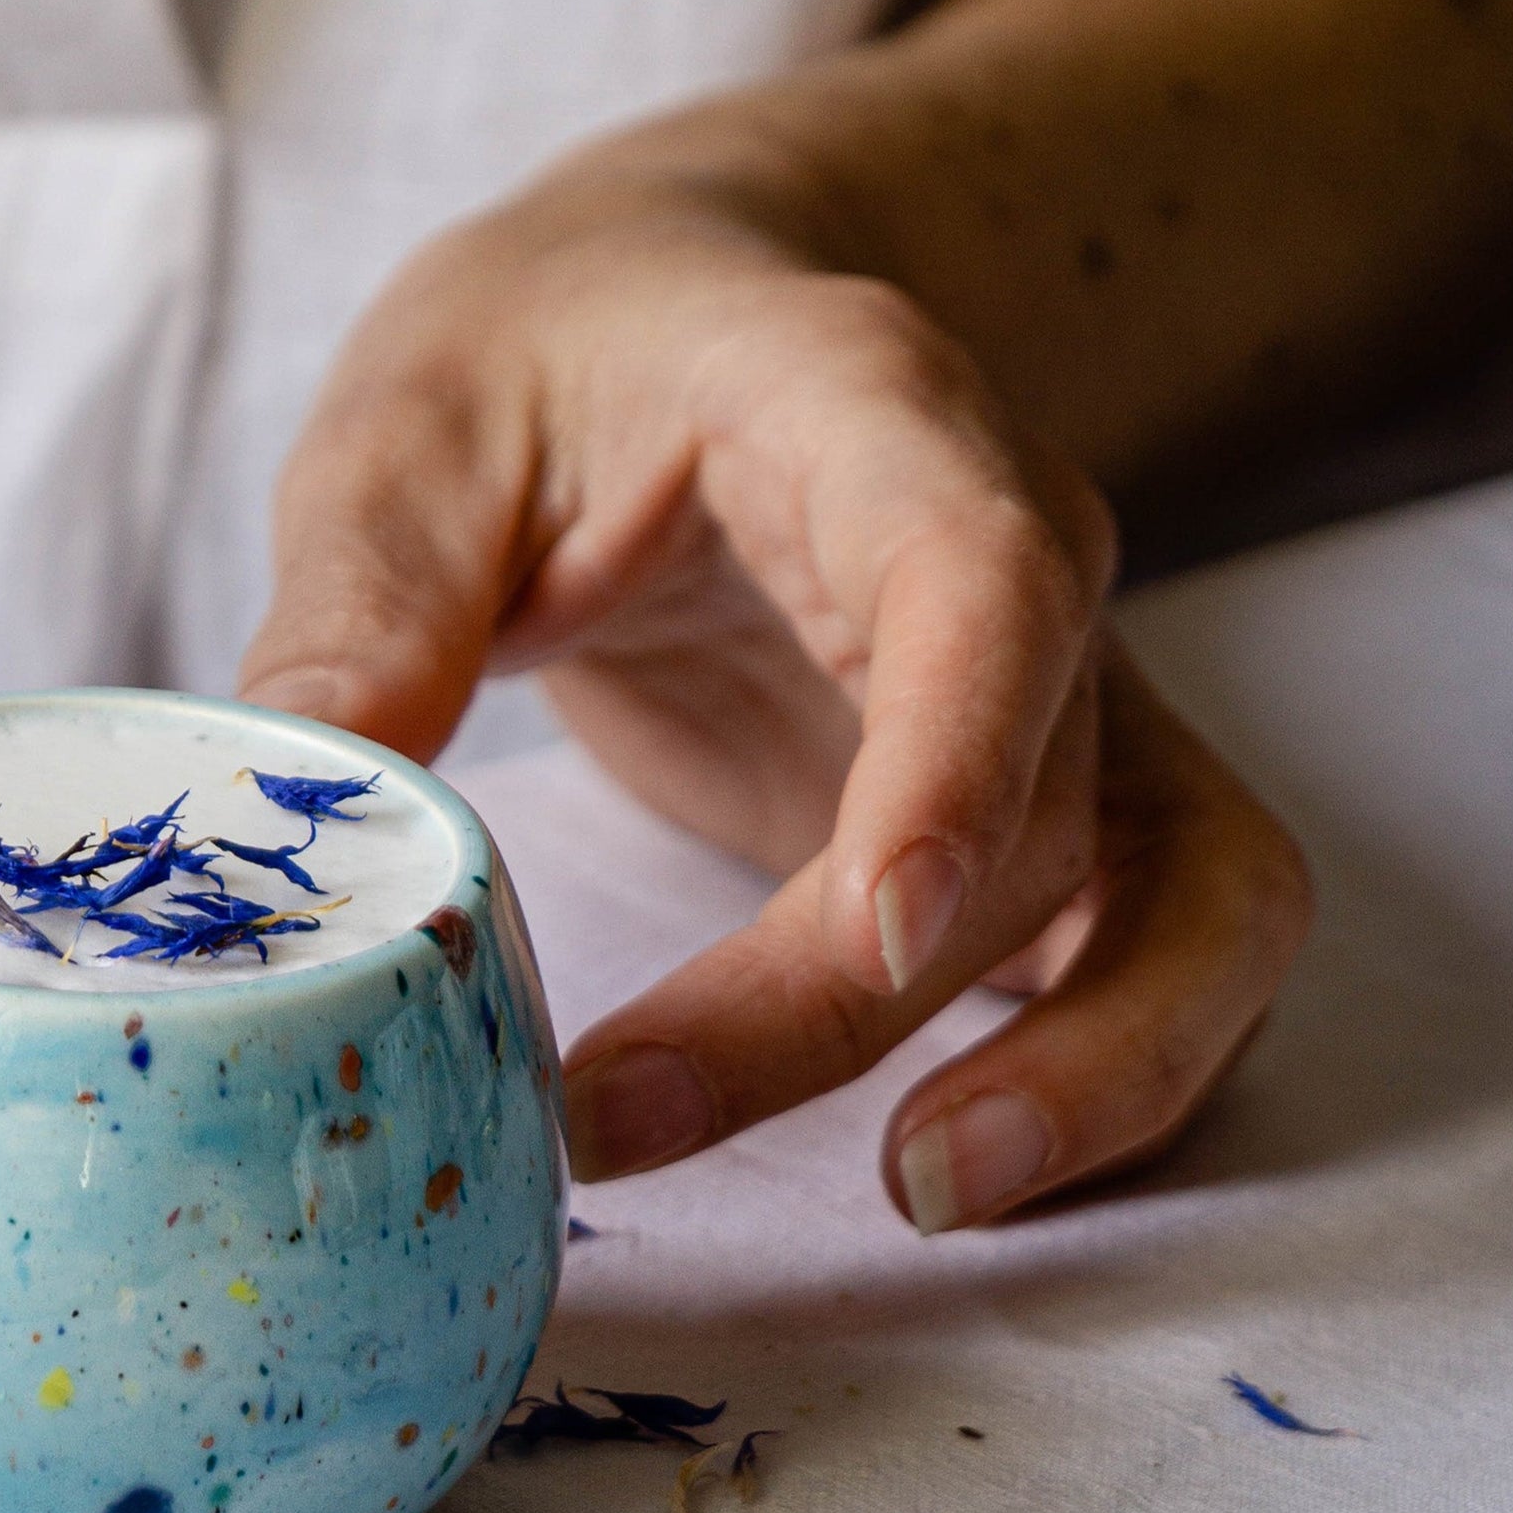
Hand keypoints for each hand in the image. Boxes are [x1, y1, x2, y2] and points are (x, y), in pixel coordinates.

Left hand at [237, 137, 1310, 1225]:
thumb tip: (322, 808)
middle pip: (1036, 802)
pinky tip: (939, 1170)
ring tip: (915, 1199)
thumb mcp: (412, 427)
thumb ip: (366, 603)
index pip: (981, 577)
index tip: (874, 932)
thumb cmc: (555, 349)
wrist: (683, 312)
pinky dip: (1106, 1081)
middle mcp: (1022, 561)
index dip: (953, 758)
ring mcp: (1061, 697)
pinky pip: (1171, 957)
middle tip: (622, 1117)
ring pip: (1190, 900)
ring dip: (1094, 1071)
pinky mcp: (1045, 814)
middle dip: (850, 997)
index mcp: (869, 418)